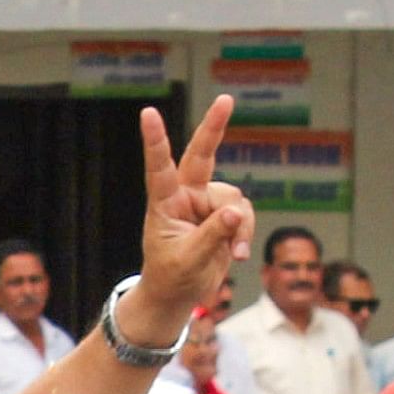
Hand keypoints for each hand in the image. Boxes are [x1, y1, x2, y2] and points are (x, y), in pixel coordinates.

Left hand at [124, 97, 254, 338]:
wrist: (178, 294)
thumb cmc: (172, 276)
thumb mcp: (189, 260)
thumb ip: (213, 236)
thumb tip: (237, 212)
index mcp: (164, 203)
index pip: (159, 168)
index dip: (155, 141)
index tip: (147, 113)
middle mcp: (185, 196)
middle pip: (202, 155)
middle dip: (214, 128)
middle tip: (226, 99)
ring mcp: (206, 203)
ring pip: (234, 199)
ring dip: (240, 225)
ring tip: (233, 252)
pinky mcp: (224, 215)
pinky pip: (244, 214)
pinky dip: (245, 232)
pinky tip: (238, 254)